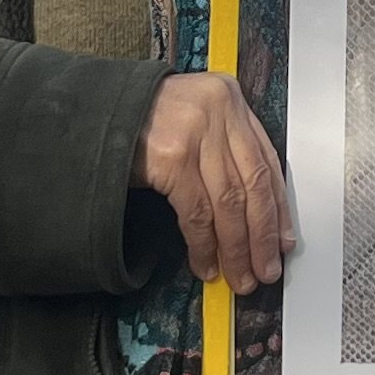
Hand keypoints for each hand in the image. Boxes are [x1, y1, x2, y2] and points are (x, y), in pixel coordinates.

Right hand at [140, 72, 294, 289]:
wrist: (92, 112)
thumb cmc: (141, 119)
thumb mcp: (193, 119)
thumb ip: (224, 149)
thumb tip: (252, 213)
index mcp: (229, 98)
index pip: (266, 162)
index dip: (278, 208)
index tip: (282, 240)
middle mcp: (218, 110)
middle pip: (253, 186)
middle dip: (262, 236)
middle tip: (266, 269)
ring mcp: (196, 133)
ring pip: (229, 204)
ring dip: (236, 249)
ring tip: (239, 276)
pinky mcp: (172, 157)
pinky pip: (197, 213)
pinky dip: (204, 245)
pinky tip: (206, 264)